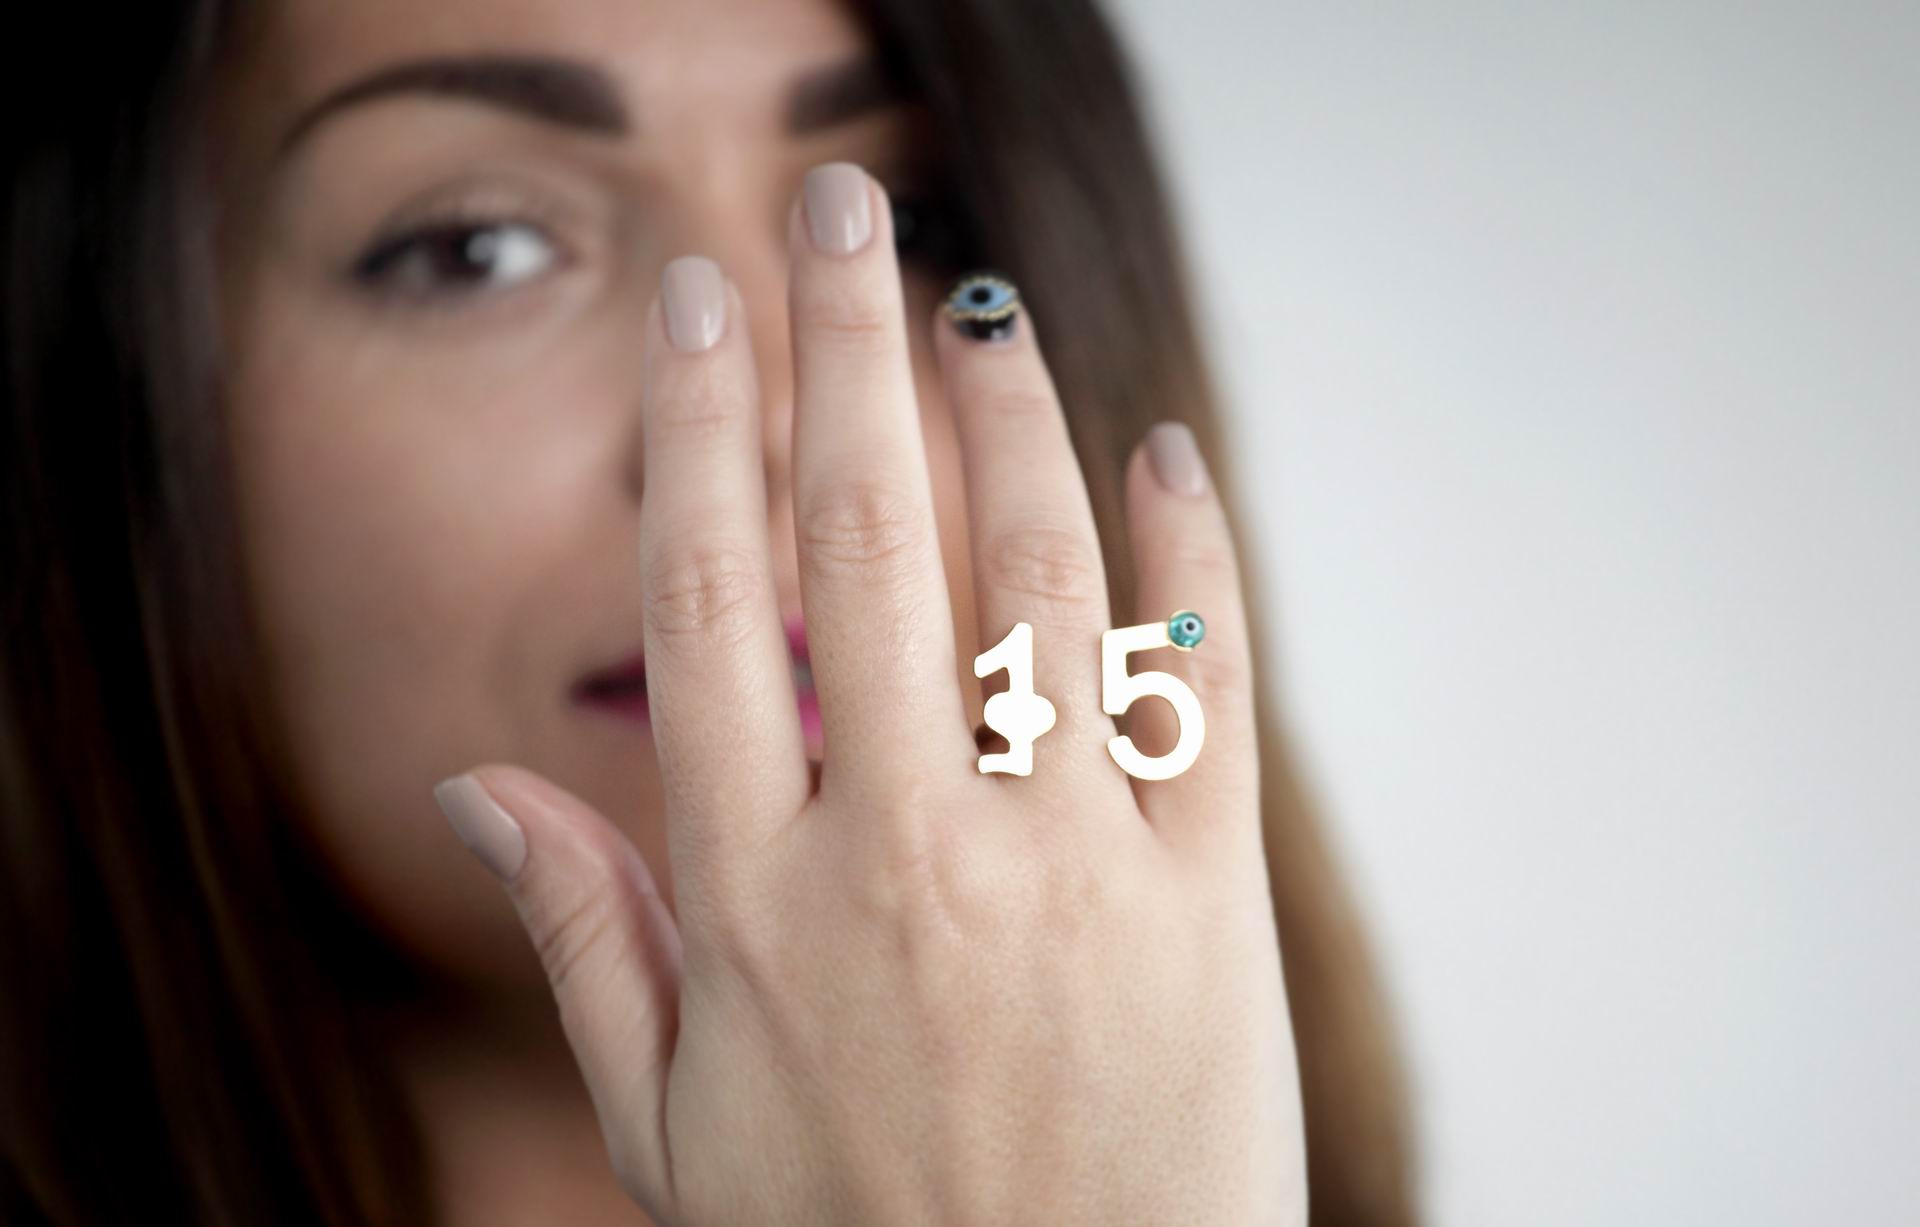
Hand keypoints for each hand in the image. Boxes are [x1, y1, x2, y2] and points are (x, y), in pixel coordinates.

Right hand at [435, 162, 1305, 1225]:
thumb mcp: (672, 1127)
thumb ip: (587, 941)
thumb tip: (480, 791)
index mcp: (758, 898)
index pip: (709, 599)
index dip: (699, 430)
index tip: (700, 304)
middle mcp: (906, 851)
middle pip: (867, 537)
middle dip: (843, 346)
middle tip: (838, 207)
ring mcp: (1067, 868)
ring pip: (1035, 577)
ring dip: (1008, 410)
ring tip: (975, 296)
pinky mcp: (1204, 901)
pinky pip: (1197, 687)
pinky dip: (1186, 551)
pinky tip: (1161, 447)